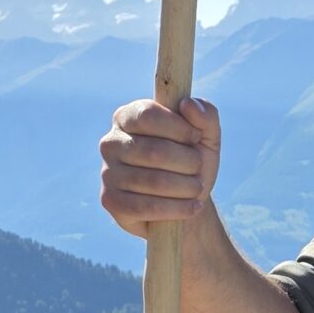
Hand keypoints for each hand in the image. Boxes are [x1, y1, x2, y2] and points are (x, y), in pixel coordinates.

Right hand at [99, 96, 221, 237]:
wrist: (185, 201)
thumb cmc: (192, 161)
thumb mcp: (206, 136)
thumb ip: (206, 115)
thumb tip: (188, 103)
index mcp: (127, 116)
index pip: (148, 116)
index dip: (179, 128)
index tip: (196, 138)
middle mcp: (110, 142)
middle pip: (153, 151)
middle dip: (188, 162)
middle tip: (199, 169)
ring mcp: (107, 173)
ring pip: (153, 181)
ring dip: (186, 187)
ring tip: (197, 188)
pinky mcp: (110, 201)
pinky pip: (144, 207)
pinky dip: (176, 209)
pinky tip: (192, 207)